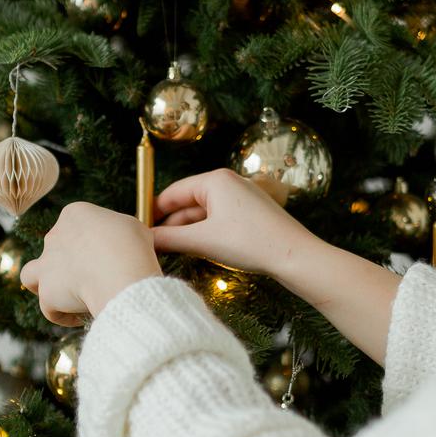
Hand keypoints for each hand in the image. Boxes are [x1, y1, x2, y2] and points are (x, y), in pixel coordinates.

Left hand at [20, 202, 161, 323]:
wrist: (120, 272)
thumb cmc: (132, 247)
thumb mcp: (136, 229)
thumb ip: (126, 234)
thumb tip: (139, 241)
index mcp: (74, 214)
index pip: (77, 227)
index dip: (92, 243)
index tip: (108, 257)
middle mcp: (54, 236)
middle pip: (57, 249)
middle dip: (73, 264)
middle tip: (96, 279)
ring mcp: (46, 264)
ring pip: (31, 274)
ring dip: (44, 285)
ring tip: (63, 296)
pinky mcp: (47, 291)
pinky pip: (48, 307)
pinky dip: (61, 314)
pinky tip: (79, 318)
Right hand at [152, 169, 317, 285]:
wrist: (295, 256)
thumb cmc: (250, 242)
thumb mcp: (203, 240)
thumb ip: (169, 239)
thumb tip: (144, 240)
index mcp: (215, 180)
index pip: (173, 192)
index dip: (154, 212)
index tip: (140, 230)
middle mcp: (229, 183)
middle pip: (188, 202)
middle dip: (171, 224)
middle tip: (153, 245)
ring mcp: (243, 198)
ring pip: (204, 214)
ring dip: (188, 231)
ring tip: (172, 252)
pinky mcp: (252, 214)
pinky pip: (220, 220)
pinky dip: (206, 233)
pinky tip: (199, 250)